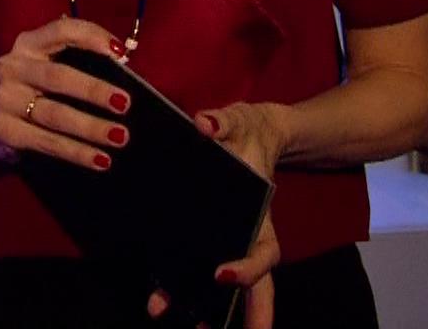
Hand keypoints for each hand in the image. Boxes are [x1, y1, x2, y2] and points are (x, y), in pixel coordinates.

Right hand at [0, 17, 131, 171]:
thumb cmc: (31, 87)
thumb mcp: (44, 66)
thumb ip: (75, 62)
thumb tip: (125, 73)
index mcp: (27, 44)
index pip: (61, 31)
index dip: (91, 37)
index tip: (121, 53)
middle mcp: (12, 67)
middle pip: (58, 77)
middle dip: (94, 90)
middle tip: (125, 103)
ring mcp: (6, 100)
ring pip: (55, 114)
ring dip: (91, 127)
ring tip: (120, 136)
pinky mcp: (4, 130)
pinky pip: (47, 142)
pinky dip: (77, 152)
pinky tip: (100, 160)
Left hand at [172, 102, 290, 328]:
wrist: (251, 131)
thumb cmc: (245, 129)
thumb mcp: (236, 119)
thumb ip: (223, 121)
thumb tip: (205, 124)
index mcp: (260, 215)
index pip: (264, 253)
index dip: (247, 270)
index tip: (219, 275)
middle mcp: (249, 234)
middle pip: (256, 286)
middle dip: (248, 315)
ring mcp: (231, 238)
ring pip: (231, 286)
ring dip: (210, 308)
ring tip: (182, 323)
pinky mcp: (207, 234)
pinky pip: (202, 265)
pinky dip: (189, 285)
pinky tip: (163, 298)